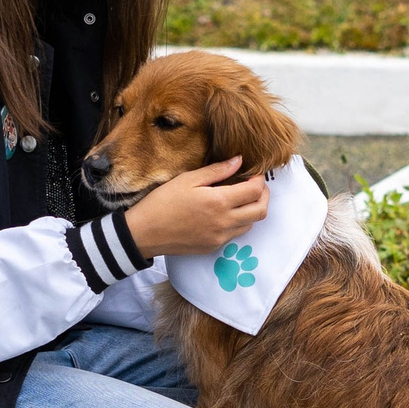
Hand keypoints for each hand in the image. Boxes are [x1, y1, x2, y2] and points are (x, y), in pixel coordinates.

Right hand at [123, 159, 267, 257]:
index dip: (260, 179)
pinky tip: (224, 212)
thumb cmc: (162, 202)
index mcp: (219, 202)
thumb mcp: (188, 179)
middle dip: (264, 196)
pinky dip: (237, 222)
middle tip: (255, 186)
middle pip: (261, 211)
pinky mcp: (213, 247)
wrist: (144, 233)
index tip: (254, 173)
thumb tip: (239, 160)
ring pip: (251, 224)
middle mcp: (224, 222)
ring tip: (239, 198)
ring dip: (251, 210)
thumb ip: (217, 170)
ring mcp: (220, 237)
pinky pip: (235, 234)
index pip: (255, 191)